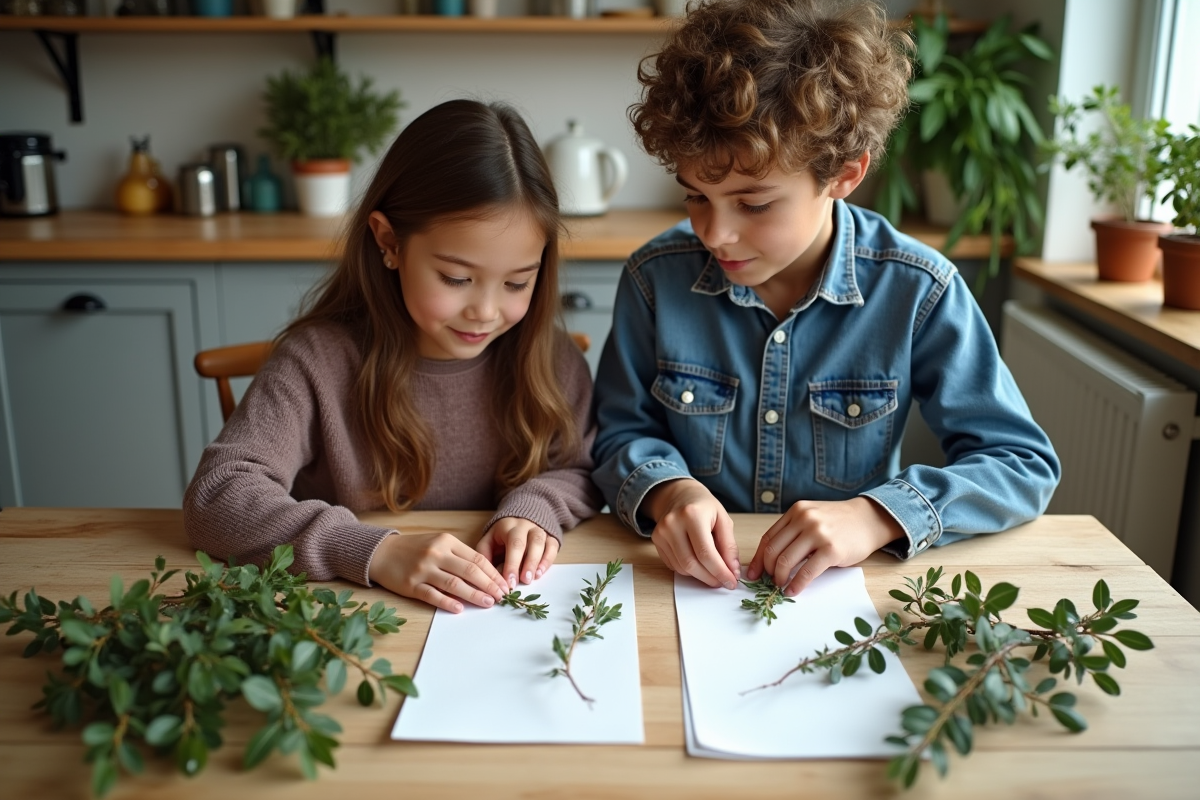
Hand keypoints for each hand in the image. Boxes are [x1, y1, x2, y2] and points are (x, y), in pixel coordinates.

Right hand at [368, 532, 507, 613]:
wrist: (382, 552)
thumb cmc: (415, 549)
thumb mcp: (438, 543)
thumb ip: (459, 556)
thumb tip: (485, 574)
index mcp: (446, 541)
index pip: (476, 558)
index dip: (493, 573)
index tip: (504, 585)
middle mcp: (436, 553)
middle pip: (469, 571)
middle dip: (489, 585)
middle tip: (502, 597)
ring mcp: (423, 569)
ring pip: (454, 584)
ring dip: (474, 595)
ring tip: (488, 603)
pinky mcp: (411, 585)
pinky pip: (433, 595)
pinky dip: (447, 602)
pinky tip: (460, 608)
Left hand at [475, 517, 559, 588]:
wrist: (520, 518)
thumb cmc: (501, 535)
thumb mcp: (489, 540)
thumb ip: (485, 554)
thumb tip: (486, 573)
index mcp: (509, 526)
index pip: (513, 544)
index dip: (512, 564)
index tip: (510, 582)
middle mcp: (527, 526)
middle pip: (531, 542)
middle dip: (528, 563)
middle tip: (524, 581)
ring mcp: (540, 530)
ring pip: (543, 543)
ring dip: (538, 562)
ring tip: (534, 578)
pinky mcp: (550, 536)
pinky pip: (553, 547)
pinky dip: (548, 560)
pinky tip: (540, 573)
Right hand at [642, 478, 739, 589]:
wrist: (680, 495)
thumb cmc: (704, 507)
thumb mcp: (723, 520)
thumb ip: (729, 546)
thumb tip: (733, 571)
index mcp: (692, 515)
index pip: (706, 553)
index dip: (720, 572)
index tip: (731, 582)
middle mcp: (672, 523)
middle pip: (691, 563)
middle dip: (710, 578)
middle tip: (723, 582)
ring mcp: (661, 532)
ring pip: (682, 568)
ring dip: (700, 576)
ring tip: (712, 572)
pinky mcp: (656, 540)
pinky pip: (673, 565)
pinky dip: (688, 570)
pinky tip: (698, 563)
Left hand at [746, 497, 904, 595]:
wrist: (869, 519)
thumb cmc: (840, 523)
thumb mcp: (813, 518)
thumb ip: (794, 532)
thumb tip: (771, 560)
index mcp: (796, 512)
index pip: (768, 538)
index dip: (758, 559)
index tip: (753, 574)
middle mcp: (804, 519)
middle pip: (773, 551)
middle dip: (768, 571)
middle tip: (770, 582)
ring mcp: (818, 533)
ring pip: (786, 561)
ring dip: (780, 578)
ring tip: (781, 586)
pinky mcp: (831, 550)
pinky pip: (807, 571)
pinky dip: (797, 584)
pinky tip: (793, 591)